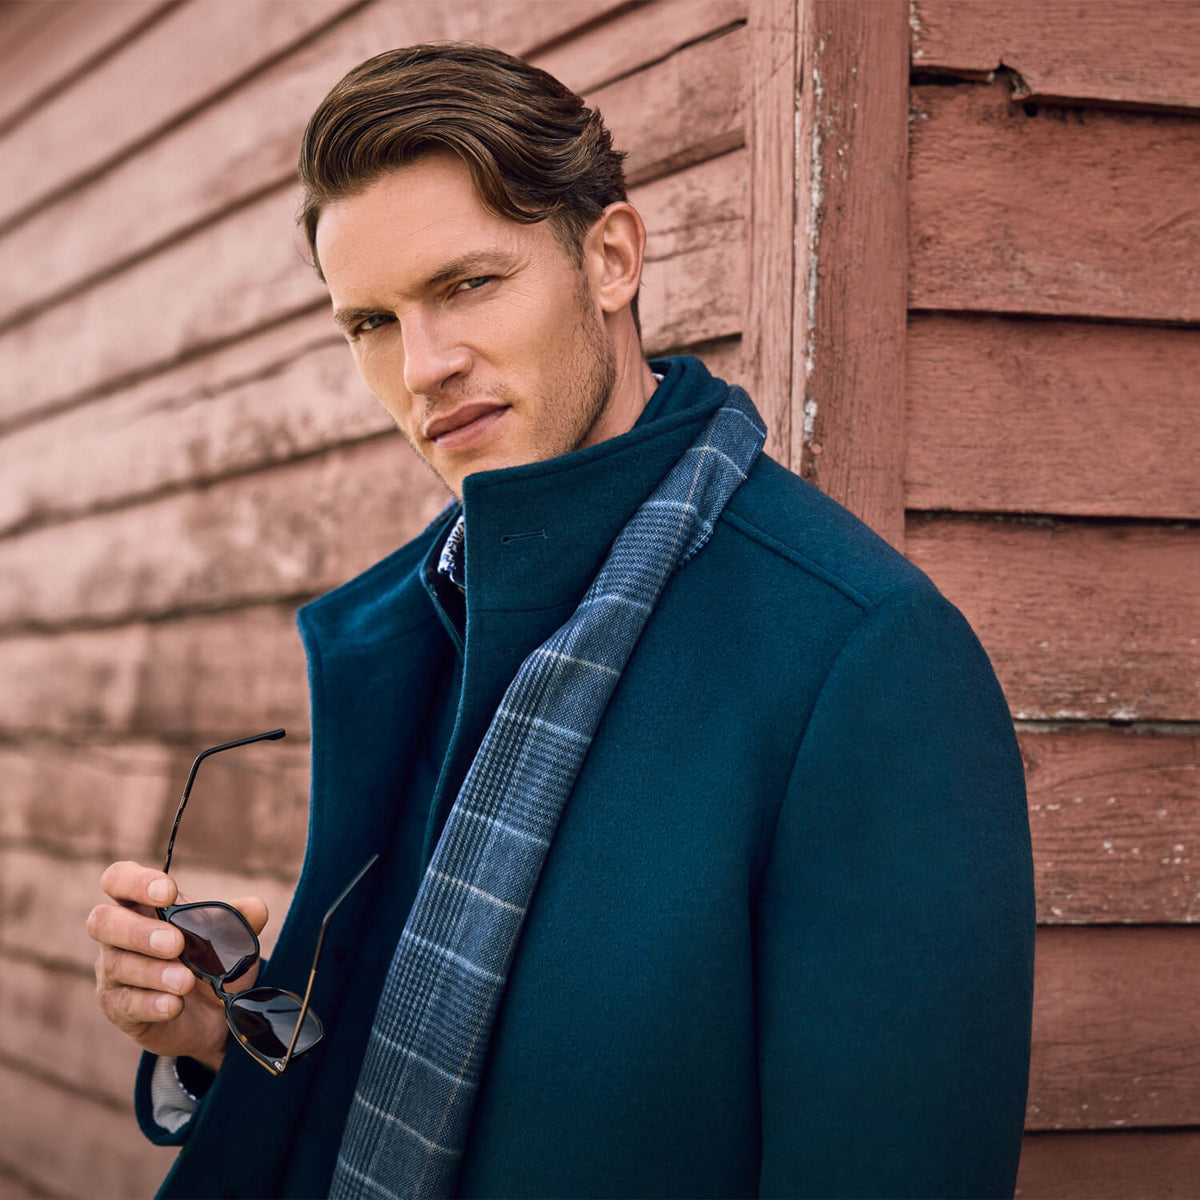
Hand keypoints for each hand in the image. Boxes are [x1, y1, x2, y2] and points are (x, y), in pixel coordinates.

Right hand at [88, 860, 268, 1071]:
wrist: (213, 1014)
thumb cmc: (211, 961)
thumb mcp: (230, 939)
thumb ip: (239, 920)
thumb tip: (256, 908)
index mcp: (142, 904)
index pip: (118, 878)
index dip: (136, 881)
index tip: (169, 893)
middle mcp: (118, 935)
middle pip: (101, 921)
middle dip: (138, 930)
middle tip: (176, 943)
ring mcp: (113, 973)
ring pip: (116, 964)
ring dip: (153, 972)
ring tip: (187, 981)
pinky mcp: (119, 1008)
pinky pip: (125, 1004)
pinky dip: (152, 1003)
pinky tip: (174, 1005)